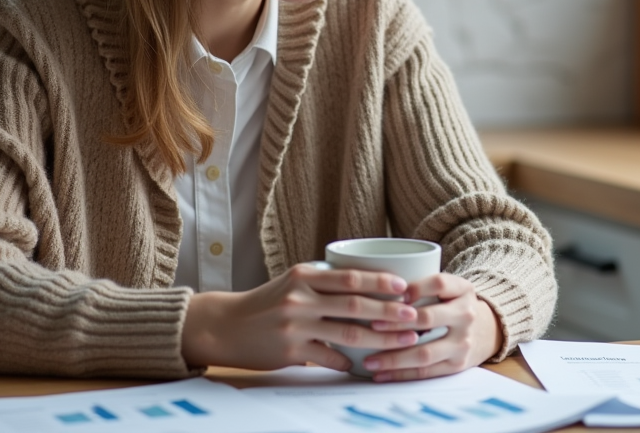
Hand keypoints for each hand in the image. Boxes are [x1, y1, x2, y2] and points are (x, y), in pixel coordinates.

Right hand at [180, 263, 421, 370]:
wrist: (226, 325)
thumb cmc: (267, 302)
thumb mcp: (293, 282)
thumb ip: (324, 282)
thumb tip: (368, 284)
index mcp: (303, 275)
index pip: (349, 276)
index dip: (380, 280)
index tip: (404, 286)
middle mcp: (299, 298)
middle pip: (354, 304)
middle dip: (388, 311)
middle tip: (413, 316)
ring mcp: (295, 326)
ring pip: (346, 333)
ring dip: (379, 338)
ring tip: (403, 341)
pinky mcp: (290, 351)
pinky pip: (328, 358)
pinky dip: (348, 361)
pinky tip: (364, 364)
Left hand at [364, 273, 503, 381]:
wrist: (485, 331)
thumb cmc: (452, 305)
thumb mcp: (449, 288)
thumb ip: (423, 285)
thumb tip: (378, 289)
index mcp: (463, 290)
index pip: (439, 283)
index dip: (415, 287)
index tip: (392, 293)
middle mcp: (466, 315)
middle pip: (428, 318)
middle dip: (396, 322)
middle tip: (372, 325)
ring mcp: (463, 342)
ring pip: (424, 352)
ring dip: (393, 357)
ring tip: (369, 360)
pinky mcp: (457, 365)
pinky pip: (426, 371)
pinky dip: (401, 374)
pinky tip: (381, 374)